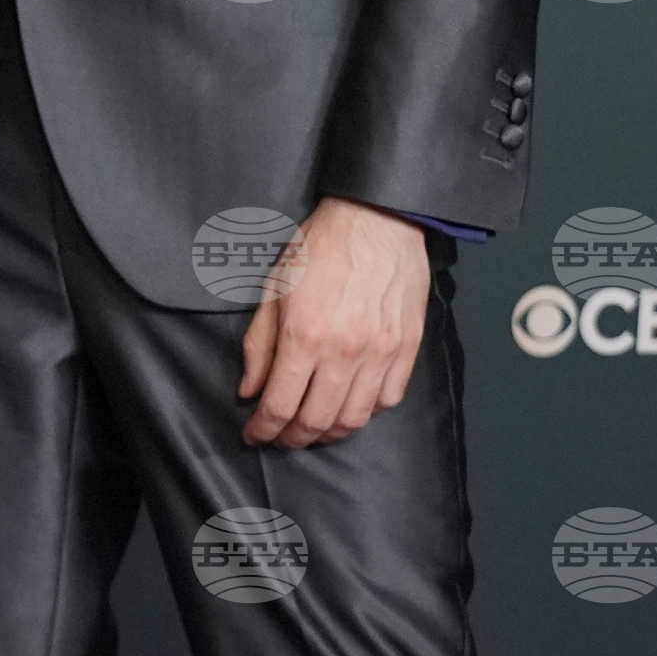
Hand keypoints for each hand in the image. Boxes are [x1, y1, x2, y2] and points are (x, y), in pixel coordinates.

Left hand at [237, 197, 428, 450]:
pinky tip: (351, 403)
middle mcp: (343, 351)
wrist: (377, 216)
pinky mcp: (406, 347)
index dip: (263, 430)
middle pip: (316, 422)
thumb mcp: (274, 288)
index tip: (254, 435)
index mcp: (304, 336)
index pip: (279, 406)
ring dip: (329, 432)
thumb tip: (250, 388)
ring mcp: (379, 352)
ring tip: (314, 426)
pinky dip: (367, 411)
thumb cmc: (323, 244)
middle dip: (292, 439)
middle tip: (281, 437)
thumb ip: (260, 343)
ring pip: (354, 419)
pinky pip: (388, 399)